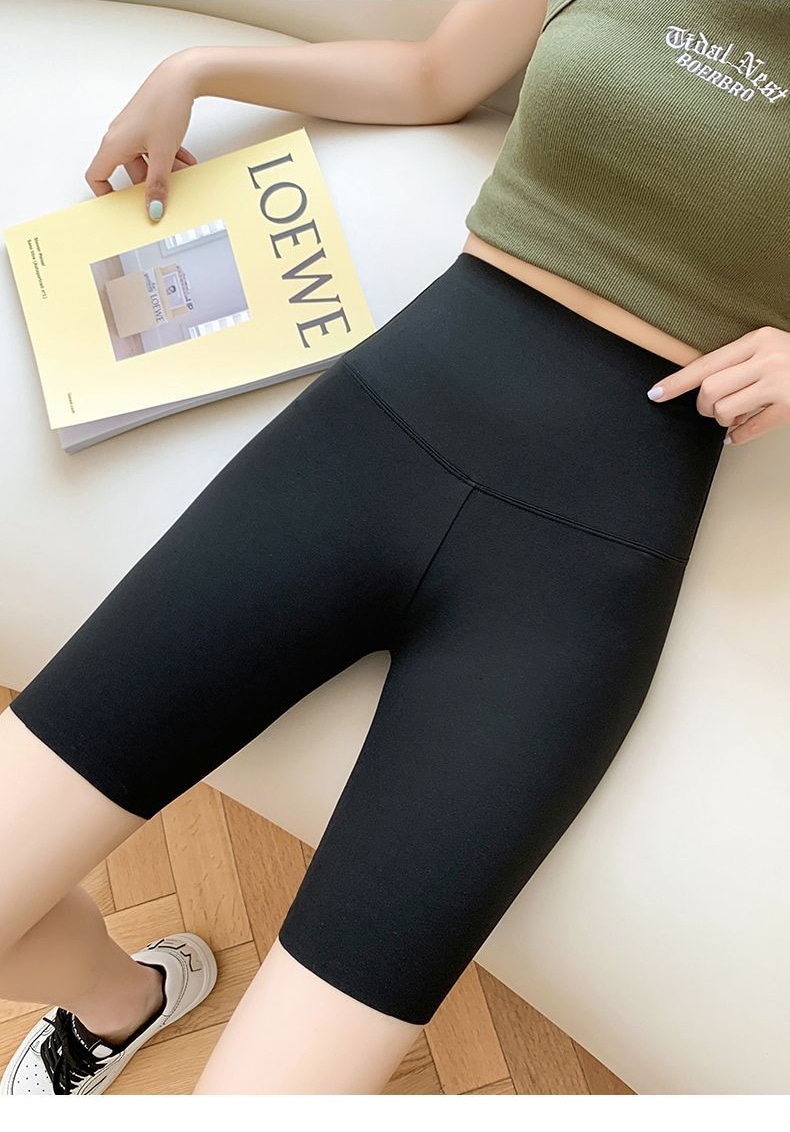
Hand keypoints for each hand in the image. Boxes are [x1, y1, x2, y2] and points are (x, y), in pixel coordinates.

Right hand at [84, 50, 198, 220]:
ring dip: (164, 171)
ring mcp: (133, 131)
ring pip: (145, 161)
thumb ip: (157, 185)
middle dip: (149, 184)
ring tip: (184, 173)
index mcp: (113, 145)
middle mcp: (119, 137)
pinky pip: (153, 149)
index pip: (96, 175)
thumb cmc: (165, 108)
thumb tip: (153, 210)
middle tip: (166, 195)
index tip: (122, 207)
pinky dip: (168, 157)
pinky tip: (186, 161)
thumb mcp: (162, 154)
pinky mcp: (147, 125)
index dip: (105, 194)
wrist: (180, 78)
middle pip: (128, 172)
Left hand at [646, 326, 789, 445]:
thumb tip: (704, 387)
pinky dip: (737, 437)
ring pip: (724, 410)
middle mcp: (767, 358)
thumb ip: (741, 362)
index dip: (677, 381)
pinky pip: (748, 430)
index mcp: (758, 340)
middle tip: (712, 409)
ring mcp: (780, 383)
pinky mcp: (789, 407)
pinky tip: (738, 434)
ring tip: (735, 416)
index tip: (656, 393)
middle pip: (709, 389)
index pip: (706, 362)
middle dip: (704, 406)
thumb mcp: (770, 348)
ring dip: (722, 420)